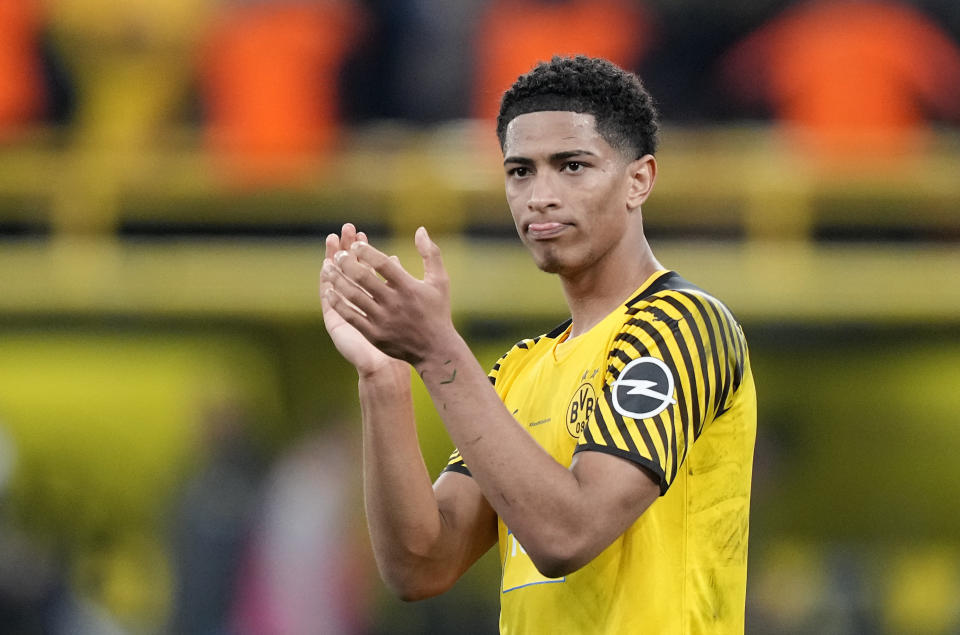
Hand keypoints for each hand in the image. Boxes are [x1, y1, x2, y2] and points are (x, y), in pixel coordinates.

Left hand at [321, 226, 453, 366]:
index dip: (366, 251)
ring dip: (337, 280)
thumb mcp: (440, 280)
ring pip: (353, 296)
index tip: (355, 244)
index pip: (383, 263)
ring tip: (327, 268)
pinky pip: (351, 315)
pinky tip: (329, 292)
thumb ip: (430, 253)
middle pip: (364, 278)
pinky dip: (338, 302)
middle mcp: (394, 302)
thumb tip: (420, 229)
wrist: (435, 350)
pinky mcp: (374, 334)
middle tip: (338, 254)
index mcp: (409, 287)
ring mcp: (383, 320)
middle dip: (347, 263)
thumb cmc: (437, 311)